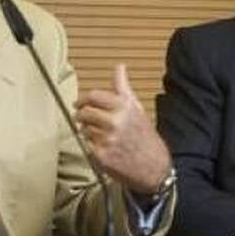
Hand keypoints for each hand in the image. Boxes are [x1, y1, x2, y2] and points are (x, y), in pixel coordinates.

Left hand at [75, 64, 172, 193]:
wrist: (155, 168)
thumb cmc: (146, 138)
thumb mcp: (137, 108)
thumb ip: (123, 87)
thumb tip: (119, 67)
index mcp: (124, 107)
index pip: (93, 96)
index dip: (83, 99)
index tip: (79, 103)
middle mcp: (115, 121)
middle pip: (84, 112)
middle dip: (81, 115)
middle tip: (83, 118)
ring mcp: (107, 139)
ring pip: (84, 129)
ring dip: (87, 131)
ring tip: (100, 135)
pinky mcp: (101, 155)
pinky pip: (86, 145)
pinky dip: (92, 146)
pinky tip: (104, 147)